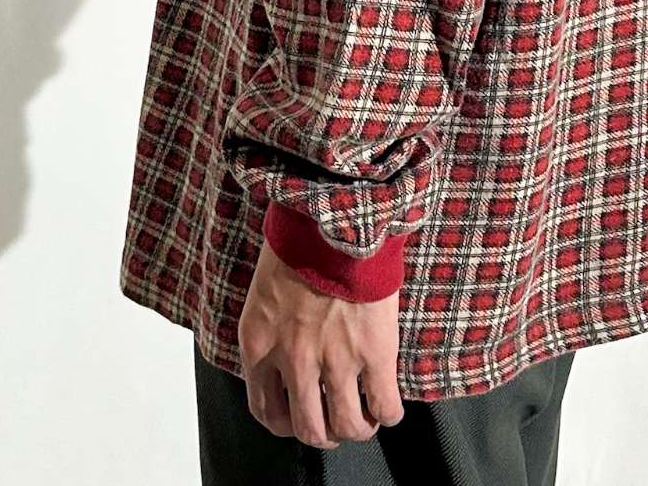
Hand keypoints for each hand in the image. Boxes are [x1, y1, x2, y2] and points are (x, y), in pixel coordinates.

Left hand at [236, 233, 406, 448]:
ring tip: (365, 417)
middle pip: (307, 429)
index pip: (263, 410)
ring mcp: (335, 361)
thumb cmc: (299, 240)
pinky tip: (387, 405)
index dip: (283, 424)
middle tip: (334, 422)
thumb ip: (271, 329)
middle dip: (323, 433)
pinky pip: (384, 406)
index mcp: (258, 344)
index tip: (295, 418)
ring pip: (346, 427)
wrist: (335, 214)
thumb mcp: (265, 290)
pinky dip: (388, 413)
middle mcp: (293, 361)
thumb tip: (286, 354)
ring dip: (357, 428)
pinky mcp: (374, 353)